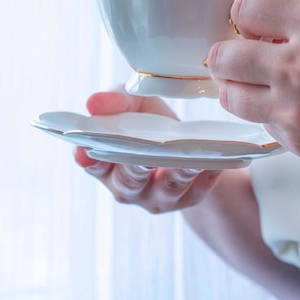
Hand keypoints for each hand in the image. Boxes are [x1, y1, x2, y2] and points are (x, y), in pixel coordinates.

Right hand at [74, 87, 222, 212]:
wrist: (186, 143)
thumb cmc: (150, 123)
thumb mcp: (133, 104)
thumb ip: (116, 100)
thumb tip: (95, 102)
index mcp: (107, 164)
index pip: (92, 163)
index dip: (87, 158)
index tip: (85, 151)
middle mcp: (128, 186)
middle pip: (129, 179)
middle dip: (136, 165)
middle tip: (144, 154)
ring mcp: (158, 197)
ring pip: (166, 187)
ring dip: (176, 172)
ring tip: (187, 156)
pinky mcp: (189, 199)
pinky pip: (198, 189)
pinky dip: (206, 175)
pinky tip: (214, 161)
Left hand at [207, 0, 299, 181]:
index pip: (246, 8)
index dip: (247, 11)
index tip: (255, 19)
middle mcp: (298, 67)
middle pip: (223, 55)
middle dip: (230, 49)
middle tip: (246, 51)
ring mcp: (294, 109)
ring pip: (228, 94)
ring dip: (236, 83)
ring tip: (258, 79)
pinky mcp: (296, 142)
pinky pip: (256, 121)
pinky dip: (263, 109)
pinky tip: (288, 102)